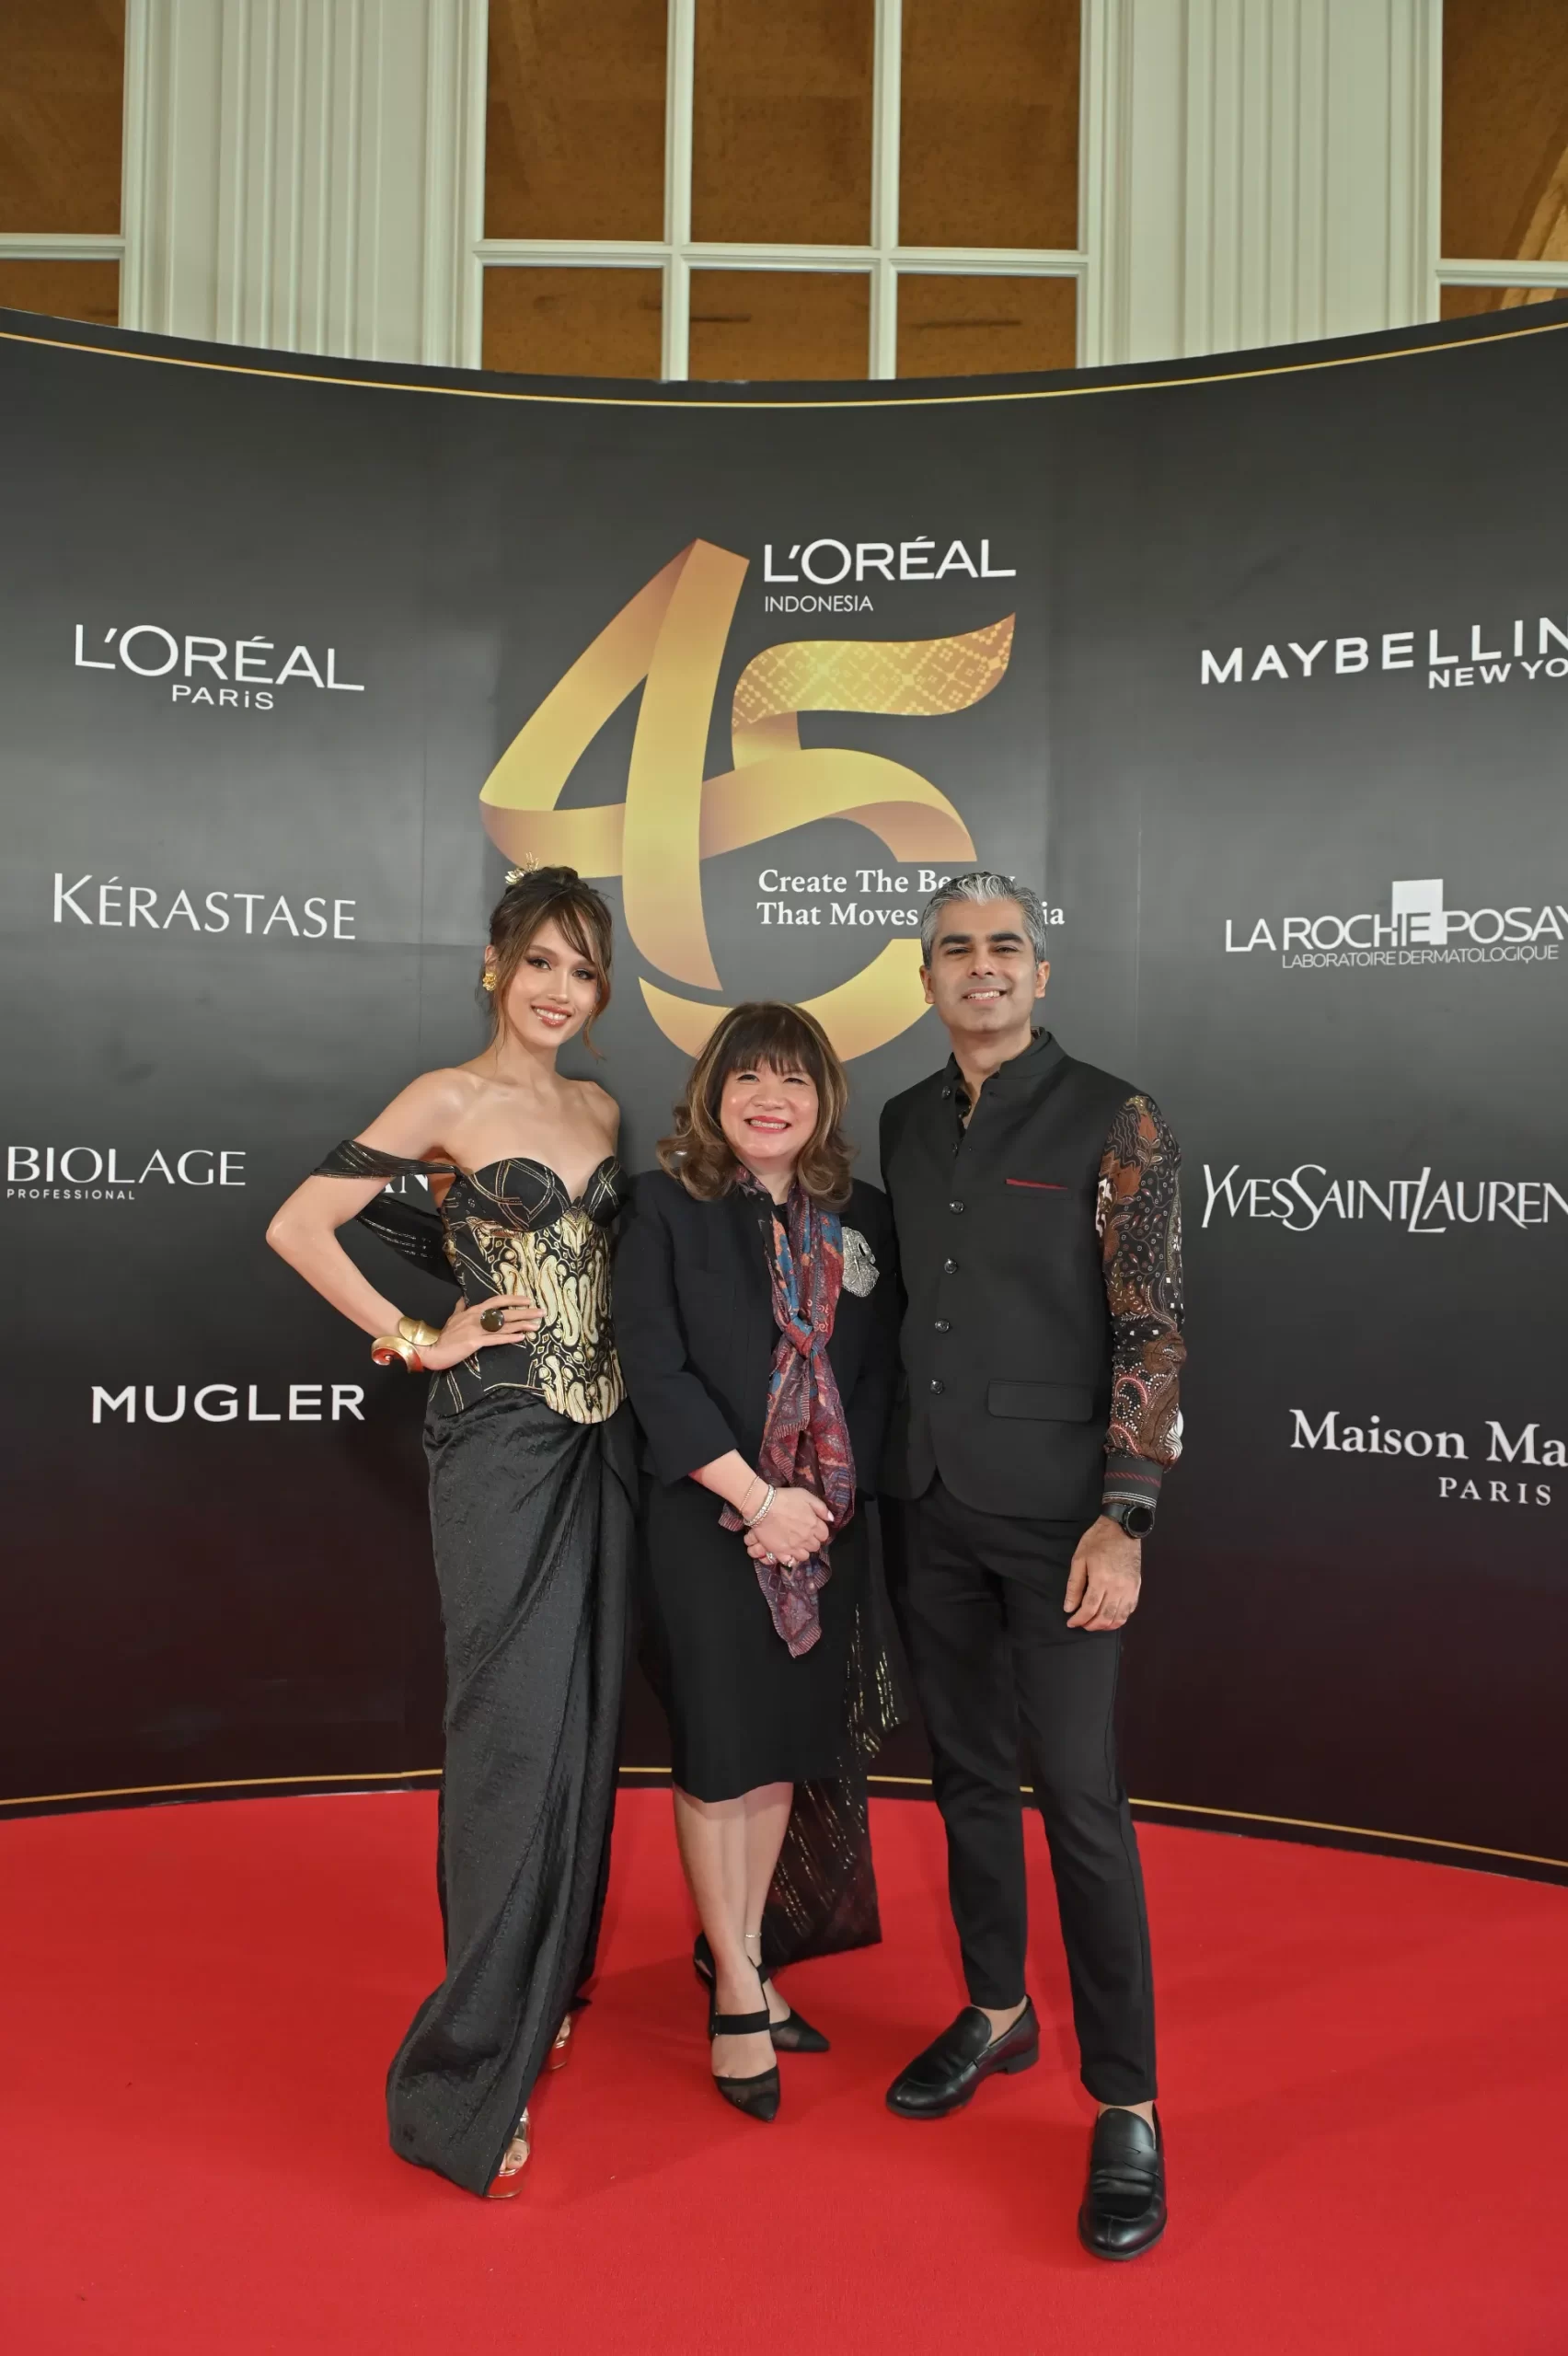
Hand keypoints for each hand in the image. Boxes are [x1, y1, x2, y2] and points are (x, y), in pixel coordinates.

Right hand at [420, 1293, 543, 1371]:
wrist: (432, 1349)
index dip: (513, 1300)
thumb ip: (459, 1308)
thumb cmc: (444, 1335)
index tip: (528, 1300)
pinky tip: (521, 1338)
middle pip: (505, 1313)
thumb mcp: (452, 1318)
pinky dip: (509, 1338)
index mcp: (473, 1311)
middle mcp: (477, 1318)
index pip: (497, 1301)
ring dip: (522, 1325)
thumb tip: (462, 1298)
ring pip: (503, 1326)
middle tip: (541, 1312)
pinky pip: (495, 1340)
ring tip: (536, 1326)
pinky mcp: (474, 1342)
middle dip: (525, 1313)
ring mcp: (476, 1330)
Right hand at [743, 1486, 831, 1569]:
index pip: (824, 1535)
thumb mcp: (806, 1495)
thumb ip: (821, 1508)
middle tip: (803, 1534)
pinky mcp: (781, 1552)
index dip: (819, 1531)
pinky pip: (791, 1562)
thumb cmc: (784, 1498)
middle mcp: (806, 1538)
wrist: (762, 1506)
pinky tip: (788, 1552)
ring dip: (803, 1550)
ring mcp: (794, 1547)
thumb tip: (831, 1519)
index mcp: (814, 1524)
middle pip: (815, 1546)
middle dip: (811, 1541)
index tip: (813, 1528)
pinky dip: (791, 1558)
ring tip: (796, 1544)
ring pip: (805, 1556)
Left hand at [1063, 1515, 1142, 1631]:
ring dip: (1105, 1626)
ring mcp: (1130, 1589)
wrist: (1122, 1528)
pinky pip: (1129, 1610)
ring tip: (1094, 1623)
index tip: (1070, 1622)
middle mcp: (1118, 1588)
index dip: (1079, 1619)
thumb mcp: (1079, 1559)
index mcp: (1101, 1580)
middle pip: (1105, 1617)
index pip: (1089, 1609)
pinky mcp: (1137, 1587)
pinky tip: (1110, 1617)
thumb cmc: (1097, 1541)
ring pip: (1119, 1618)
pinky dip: (1119, 1618)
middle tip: (1081, 1624)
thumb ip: (1074, 1586)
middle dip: (1091, 1625)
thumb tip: (1069, 1608)